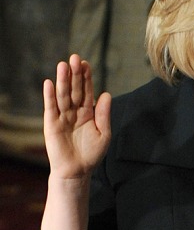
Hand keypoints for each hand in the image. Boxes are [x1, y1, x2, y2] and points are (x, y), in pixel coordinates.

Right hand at [43, 54, 110, 178]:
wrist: (77, 171)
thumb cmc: (91, 153)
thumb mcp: (103, 133)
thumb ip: (104, 114)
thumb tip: (107, 94)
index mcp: (88, 112)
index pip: (86, 91)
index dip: (86, 78)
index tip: (87, 64)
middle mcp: (74, 111)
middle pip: (74, 89)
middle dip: (75, 74)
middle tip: (75, 58)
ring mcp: (62, 116)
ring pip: (62, 95)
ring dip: (62, 80)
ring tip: (63, 65)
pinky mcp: (51, 124)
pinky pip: (50, 108)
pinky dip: (50, 96)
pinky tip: (50, 83)